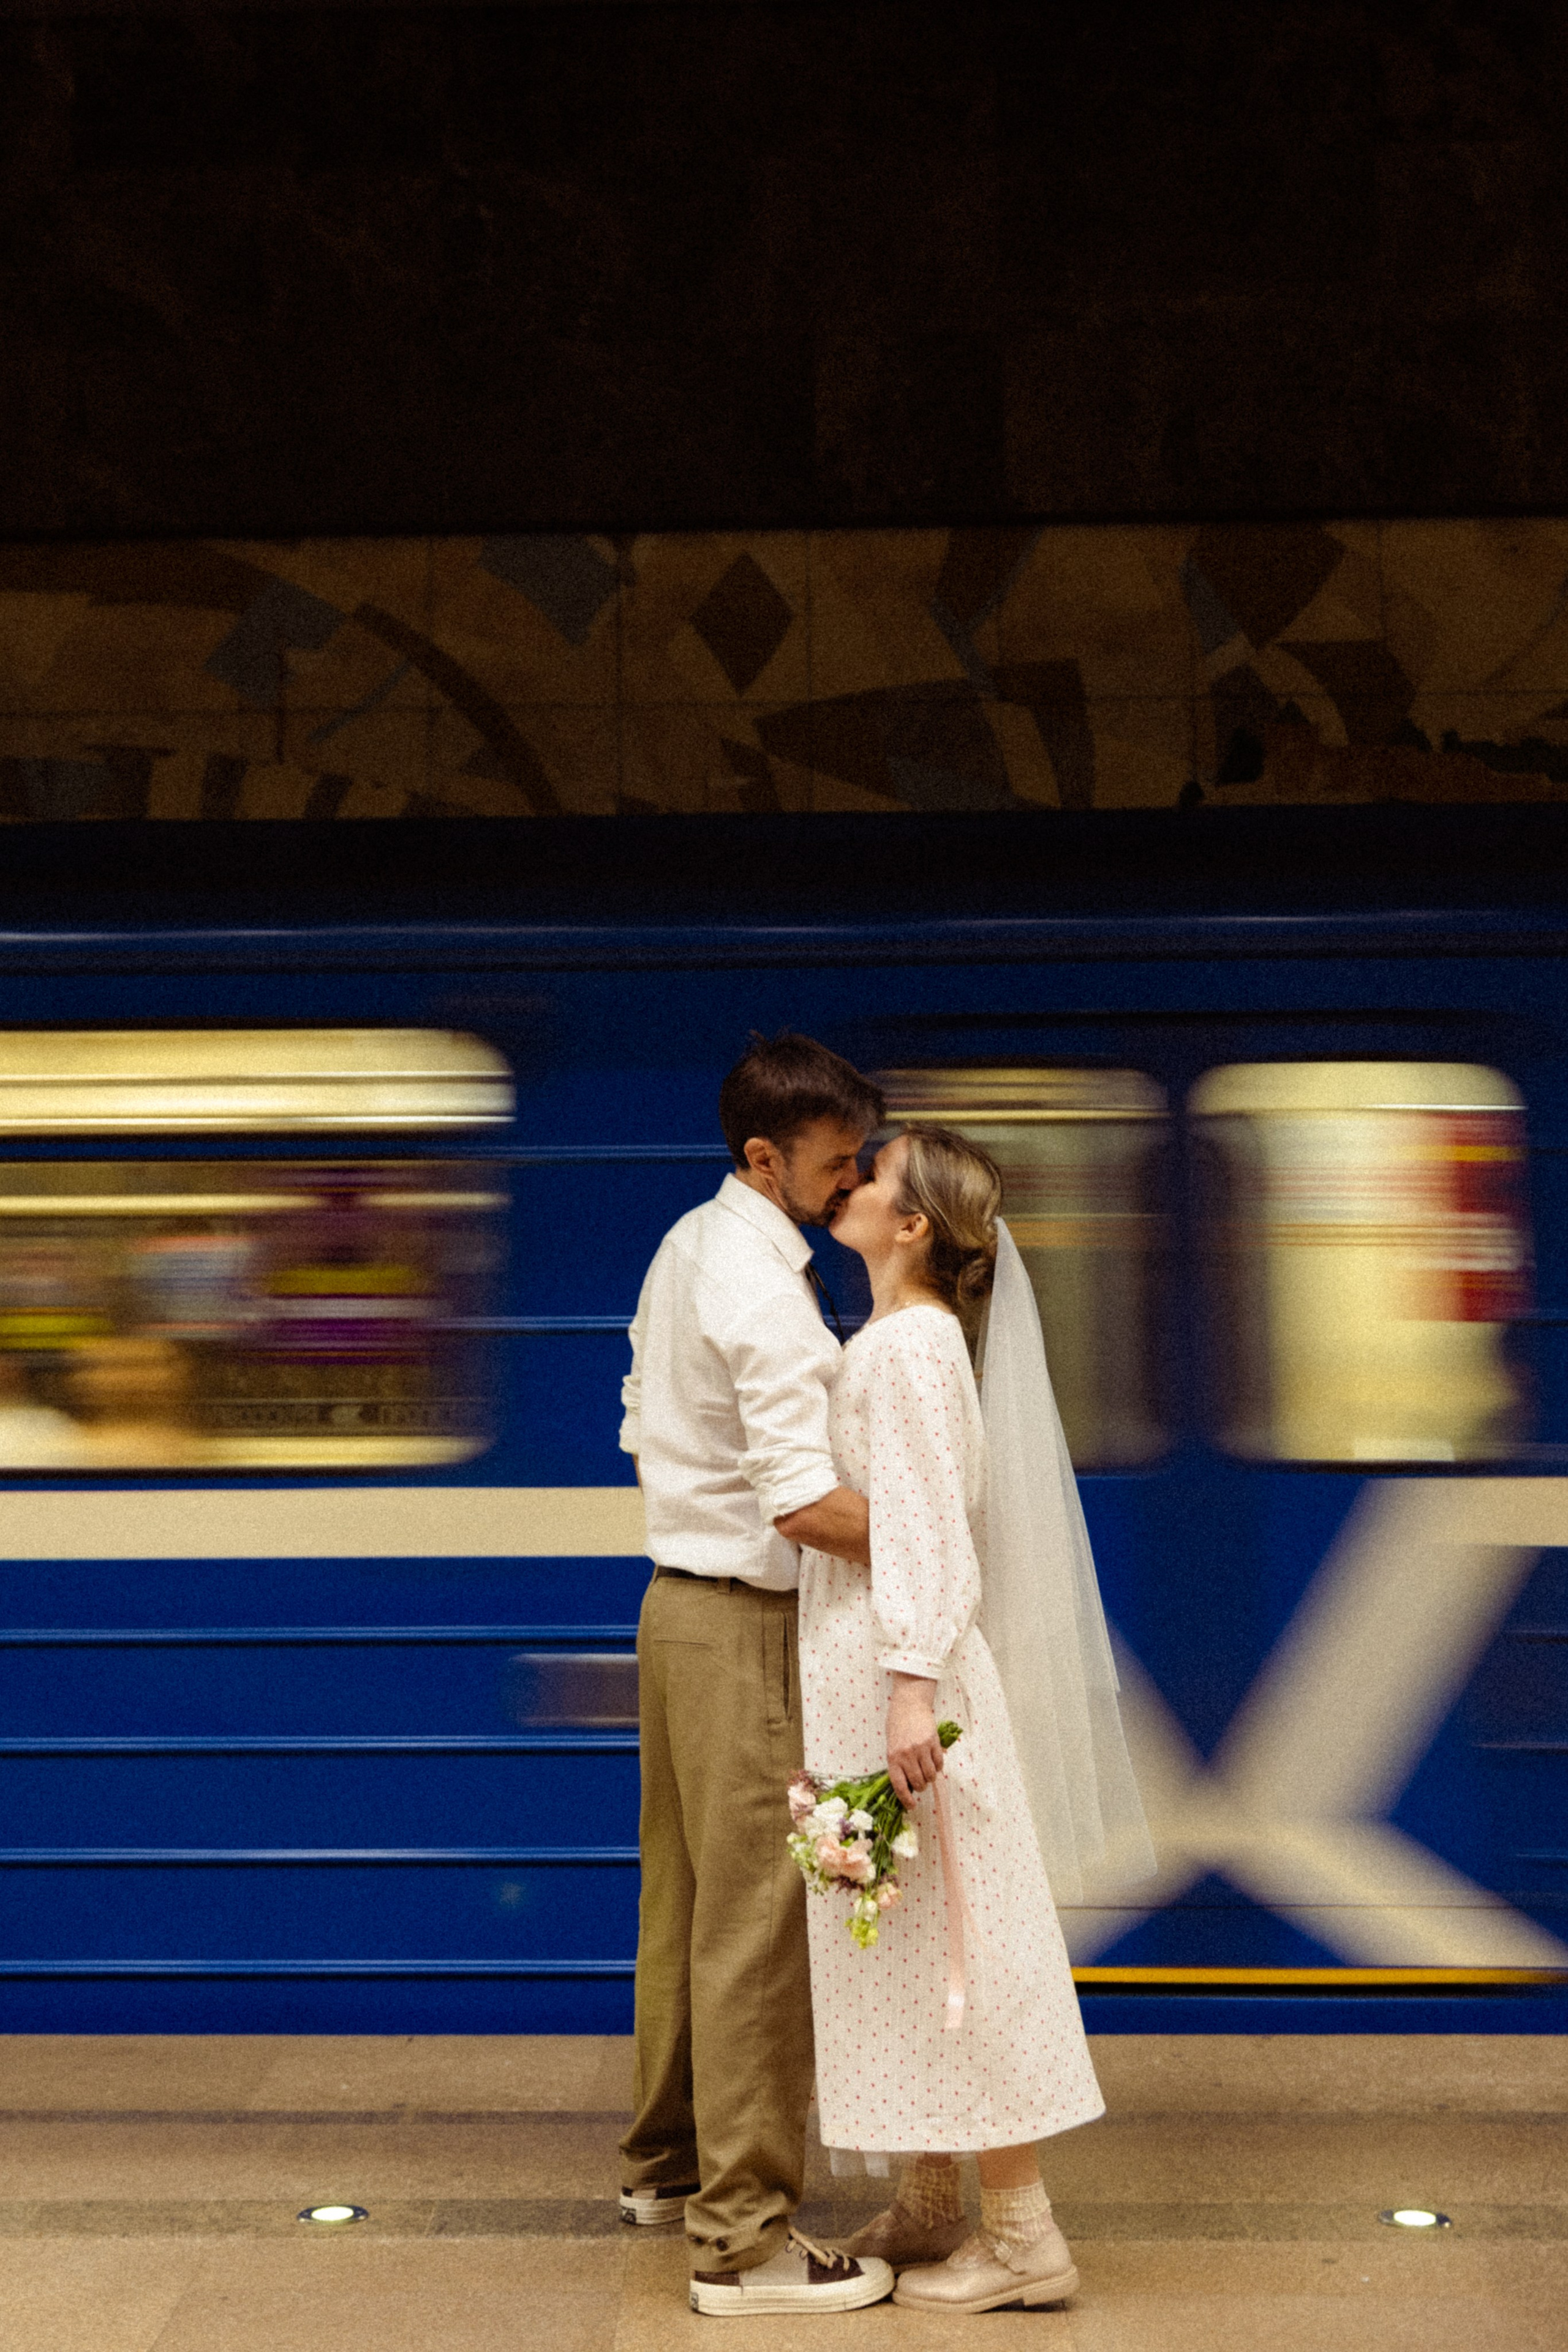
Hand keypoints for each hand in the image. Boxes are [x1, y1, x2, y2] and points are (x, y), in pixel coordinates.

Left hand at [886, 1674, 942, 1805]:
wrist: (909, 1703)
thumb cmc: (897, 1725)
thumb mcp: (892, 1745)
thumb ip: (898, 1764)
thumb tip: (907, 1784)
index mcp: (893, 1757)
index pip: (899, 1785)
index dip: (906, 1800)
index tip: (912, 1806)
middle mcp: (906, 1755)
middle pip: (918, 1782)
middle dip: (921, 1787)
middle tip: (921, 1784)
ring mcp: (921, 1749)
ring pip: (930, 1776)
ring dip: (930, 1778)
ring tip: (927, 1772)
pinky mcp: (933, 1742)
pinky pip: (939, 1763)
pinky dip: (938, 1767)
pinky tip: (934, 1762)